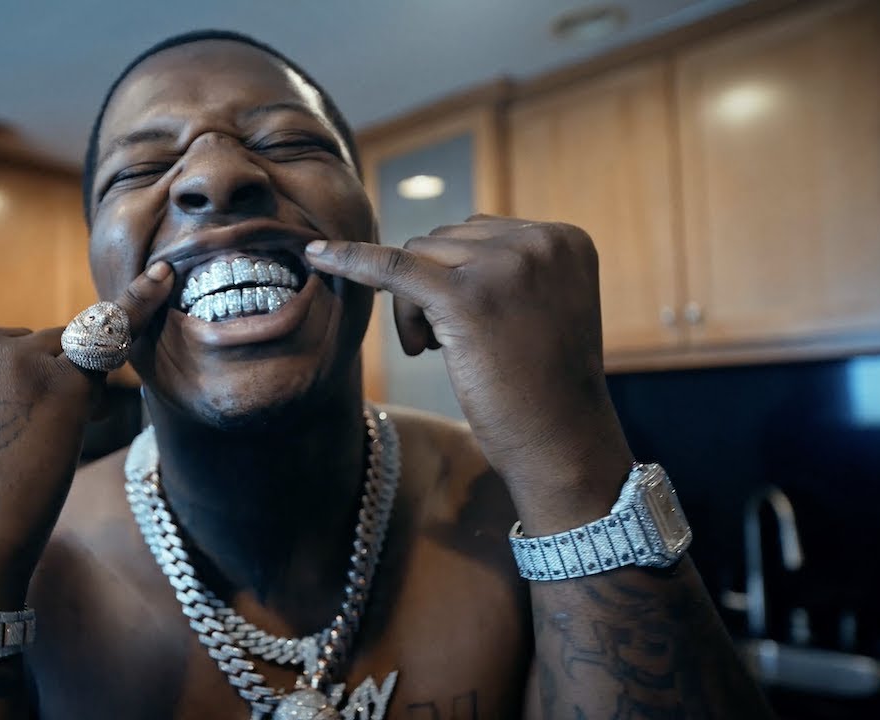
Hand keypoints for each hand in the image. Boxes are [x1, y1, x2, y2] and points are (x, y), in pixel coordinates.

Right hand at [0, 262, 173, 606]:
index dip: (4, 391)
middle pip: (30, 345)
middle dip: (37, 387)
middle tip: (19, 451)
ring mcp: (16, 358)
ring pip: (66, 353)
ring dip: (68, 390)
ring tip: (40, 449)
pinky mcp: (62, 384)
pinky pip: (109, 338)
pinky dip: (140, 305)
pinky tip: (167, 281)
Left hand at [306, 215, 633, 531]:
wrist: (560, 445)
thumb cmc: (543, 387)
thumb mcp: (541, 307)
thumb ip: (503, 267)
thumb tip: (428, 248)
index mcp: (563, 238)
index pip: (477, 233)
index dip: (456, 278)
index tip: (472, 327)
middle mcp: (540, 242)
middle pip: (444, 242)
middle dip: (430, 290)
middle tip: (443, 347)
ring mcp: (505, 266)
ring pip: (417, 256)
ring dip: (413, 306)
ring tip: (433, 352)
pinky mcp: (465, 297)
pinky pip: (393, 266)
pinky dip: (352, 259)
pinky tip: (316, 254)